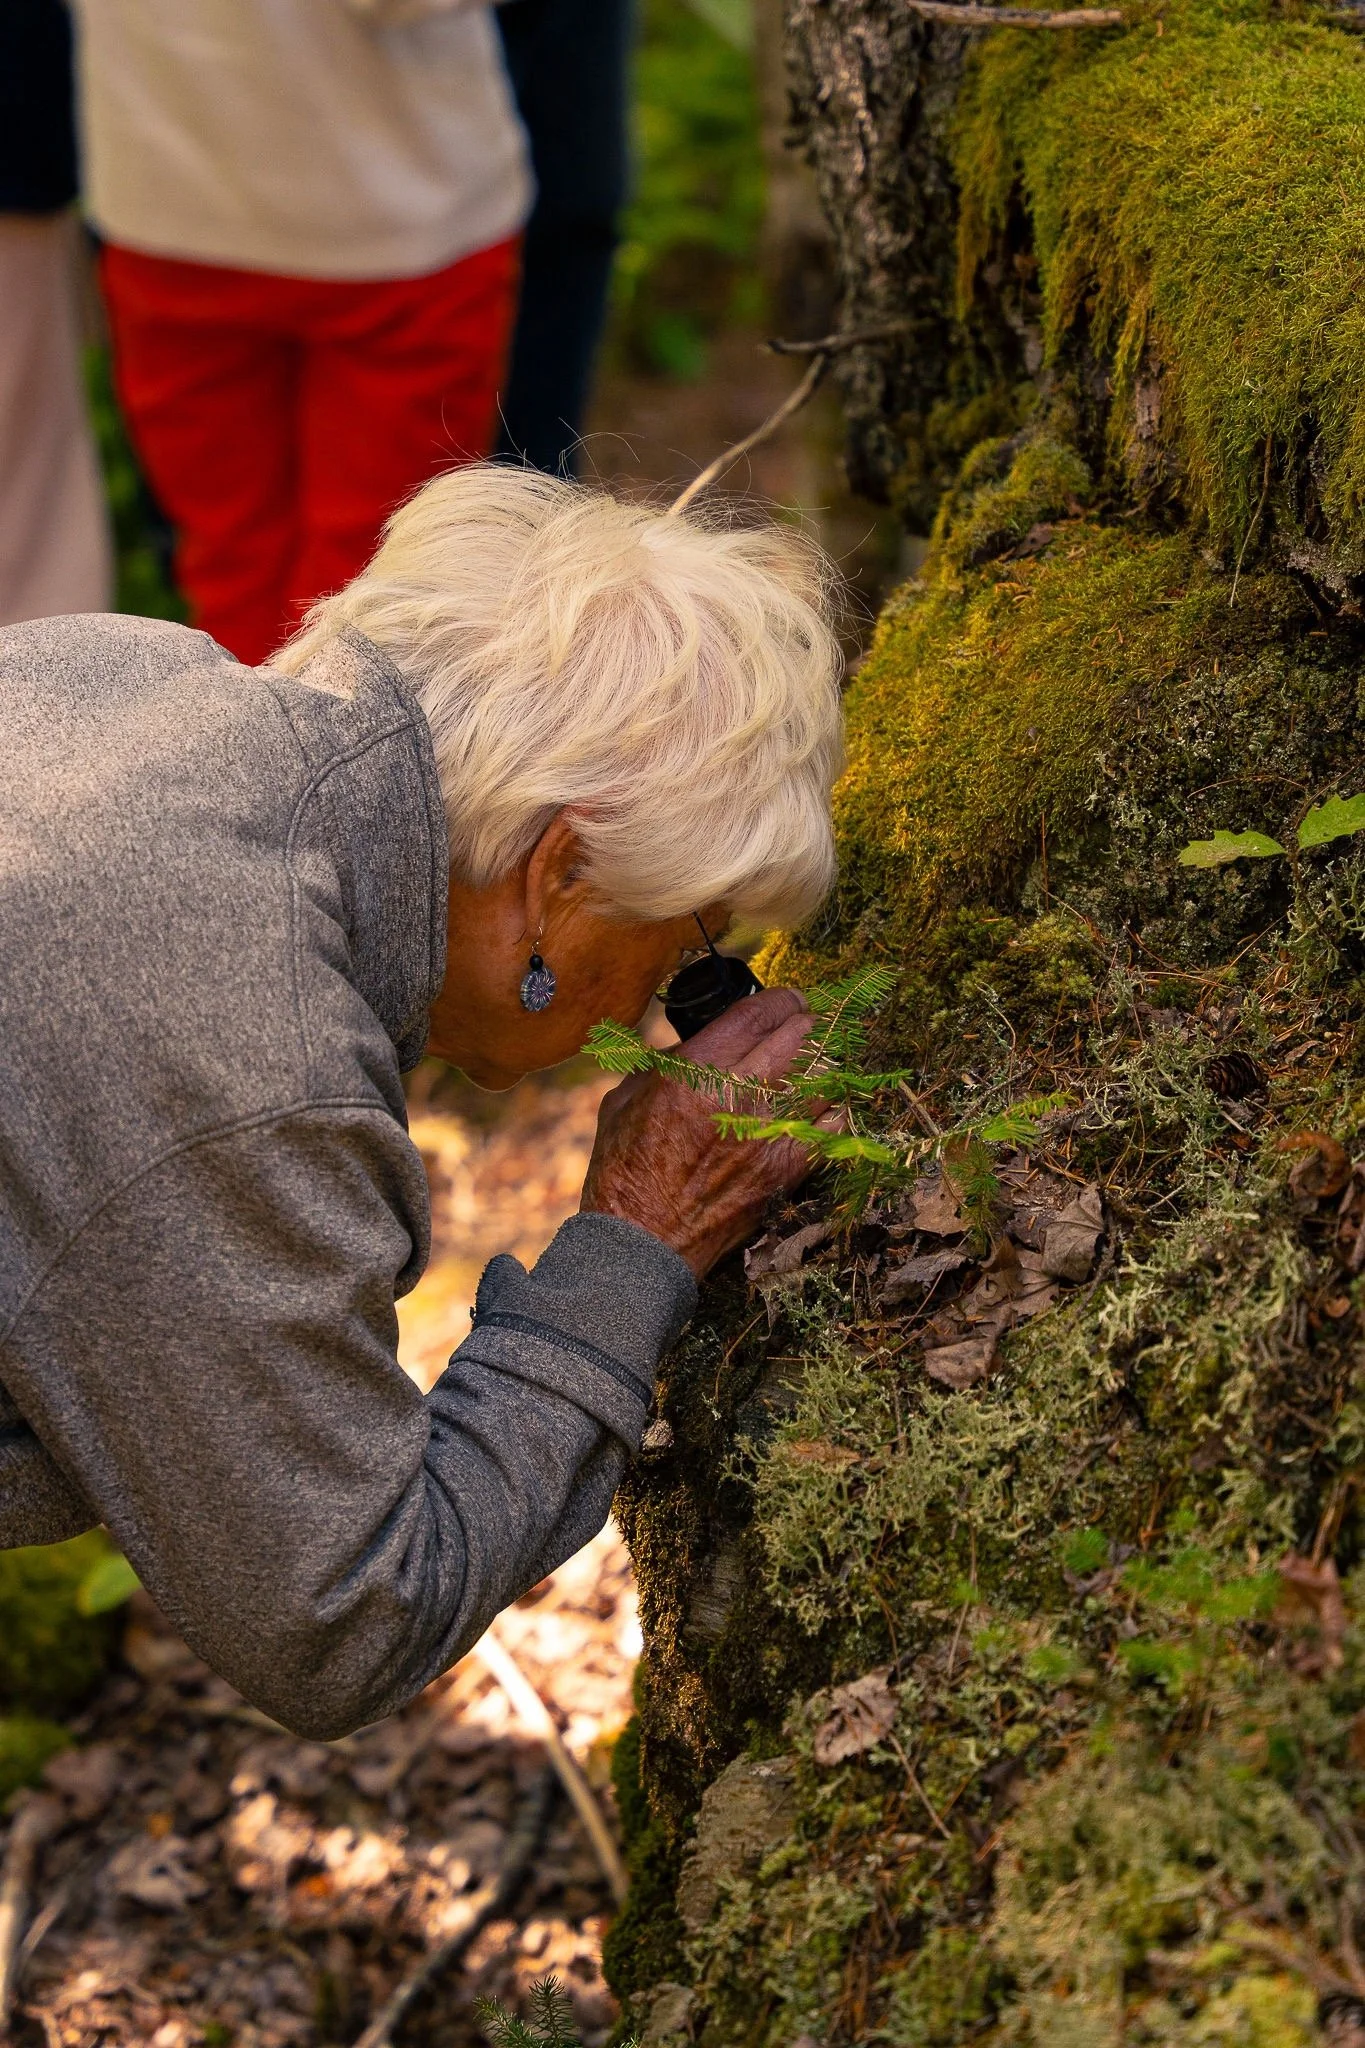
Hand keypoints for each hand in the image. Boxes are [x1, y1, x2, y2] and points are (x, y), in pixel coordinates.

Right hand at [580, 988, 816, 1278]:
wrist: (640, 1244)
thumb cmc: (624, 1171)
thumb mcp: (624, 1099)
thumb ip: (663, 1062)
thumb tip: (692, 1041)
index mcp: (692, 1073)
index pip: (757, 1015)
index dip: (781, 999)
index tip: (789, 1000)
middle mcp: (735, 1098)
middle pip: (801, 1037)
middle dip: (808, 1023)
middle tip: (809, 1023)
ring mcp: (767, 1136)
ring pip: (824, 1078)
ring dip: (825, 1064)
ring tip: (821, 1060)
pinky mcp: (785, 1172)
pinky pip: (833, 1127)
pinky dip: (833, 1111)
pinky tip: (823, 1107)